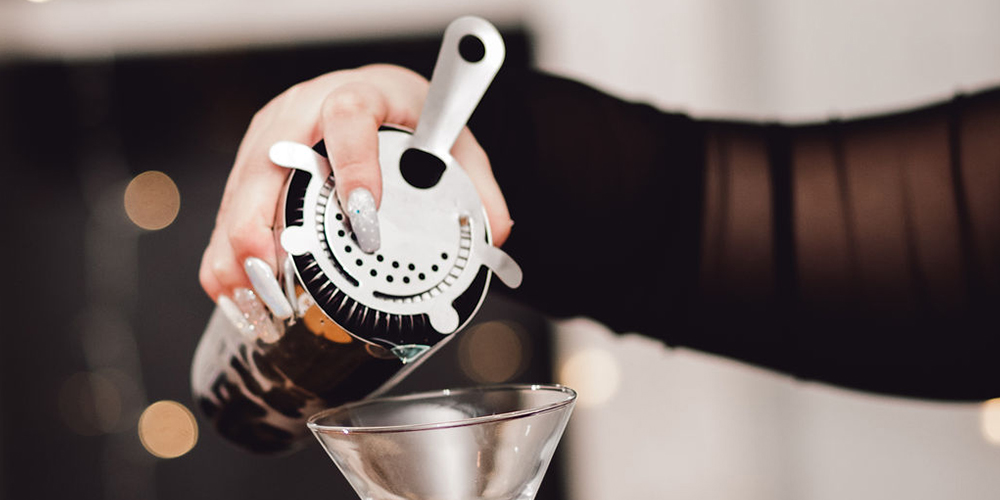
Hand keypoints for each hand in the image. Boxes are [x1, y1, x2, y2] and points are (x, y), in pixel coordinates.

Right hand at [198, 64, 511, 305]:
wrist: (380, 98)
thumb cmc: (409, 117)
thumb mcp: (453, 143)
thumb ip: (478, 187)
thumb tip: (493, 235)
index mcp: (358, 95)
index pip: (349, 117)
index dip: (353, 165)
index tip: (365, 215)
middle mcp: (301, 113)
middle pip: (265, 164)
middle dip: (264, 228)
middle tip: (281, 280)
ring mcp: (268, 139)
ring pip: (236, 195)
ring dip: (239, 255)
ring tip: (261, 303)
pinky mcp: (250, 167)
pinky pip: (226, 214)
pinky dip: (226, 259)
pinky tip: (240, 295)